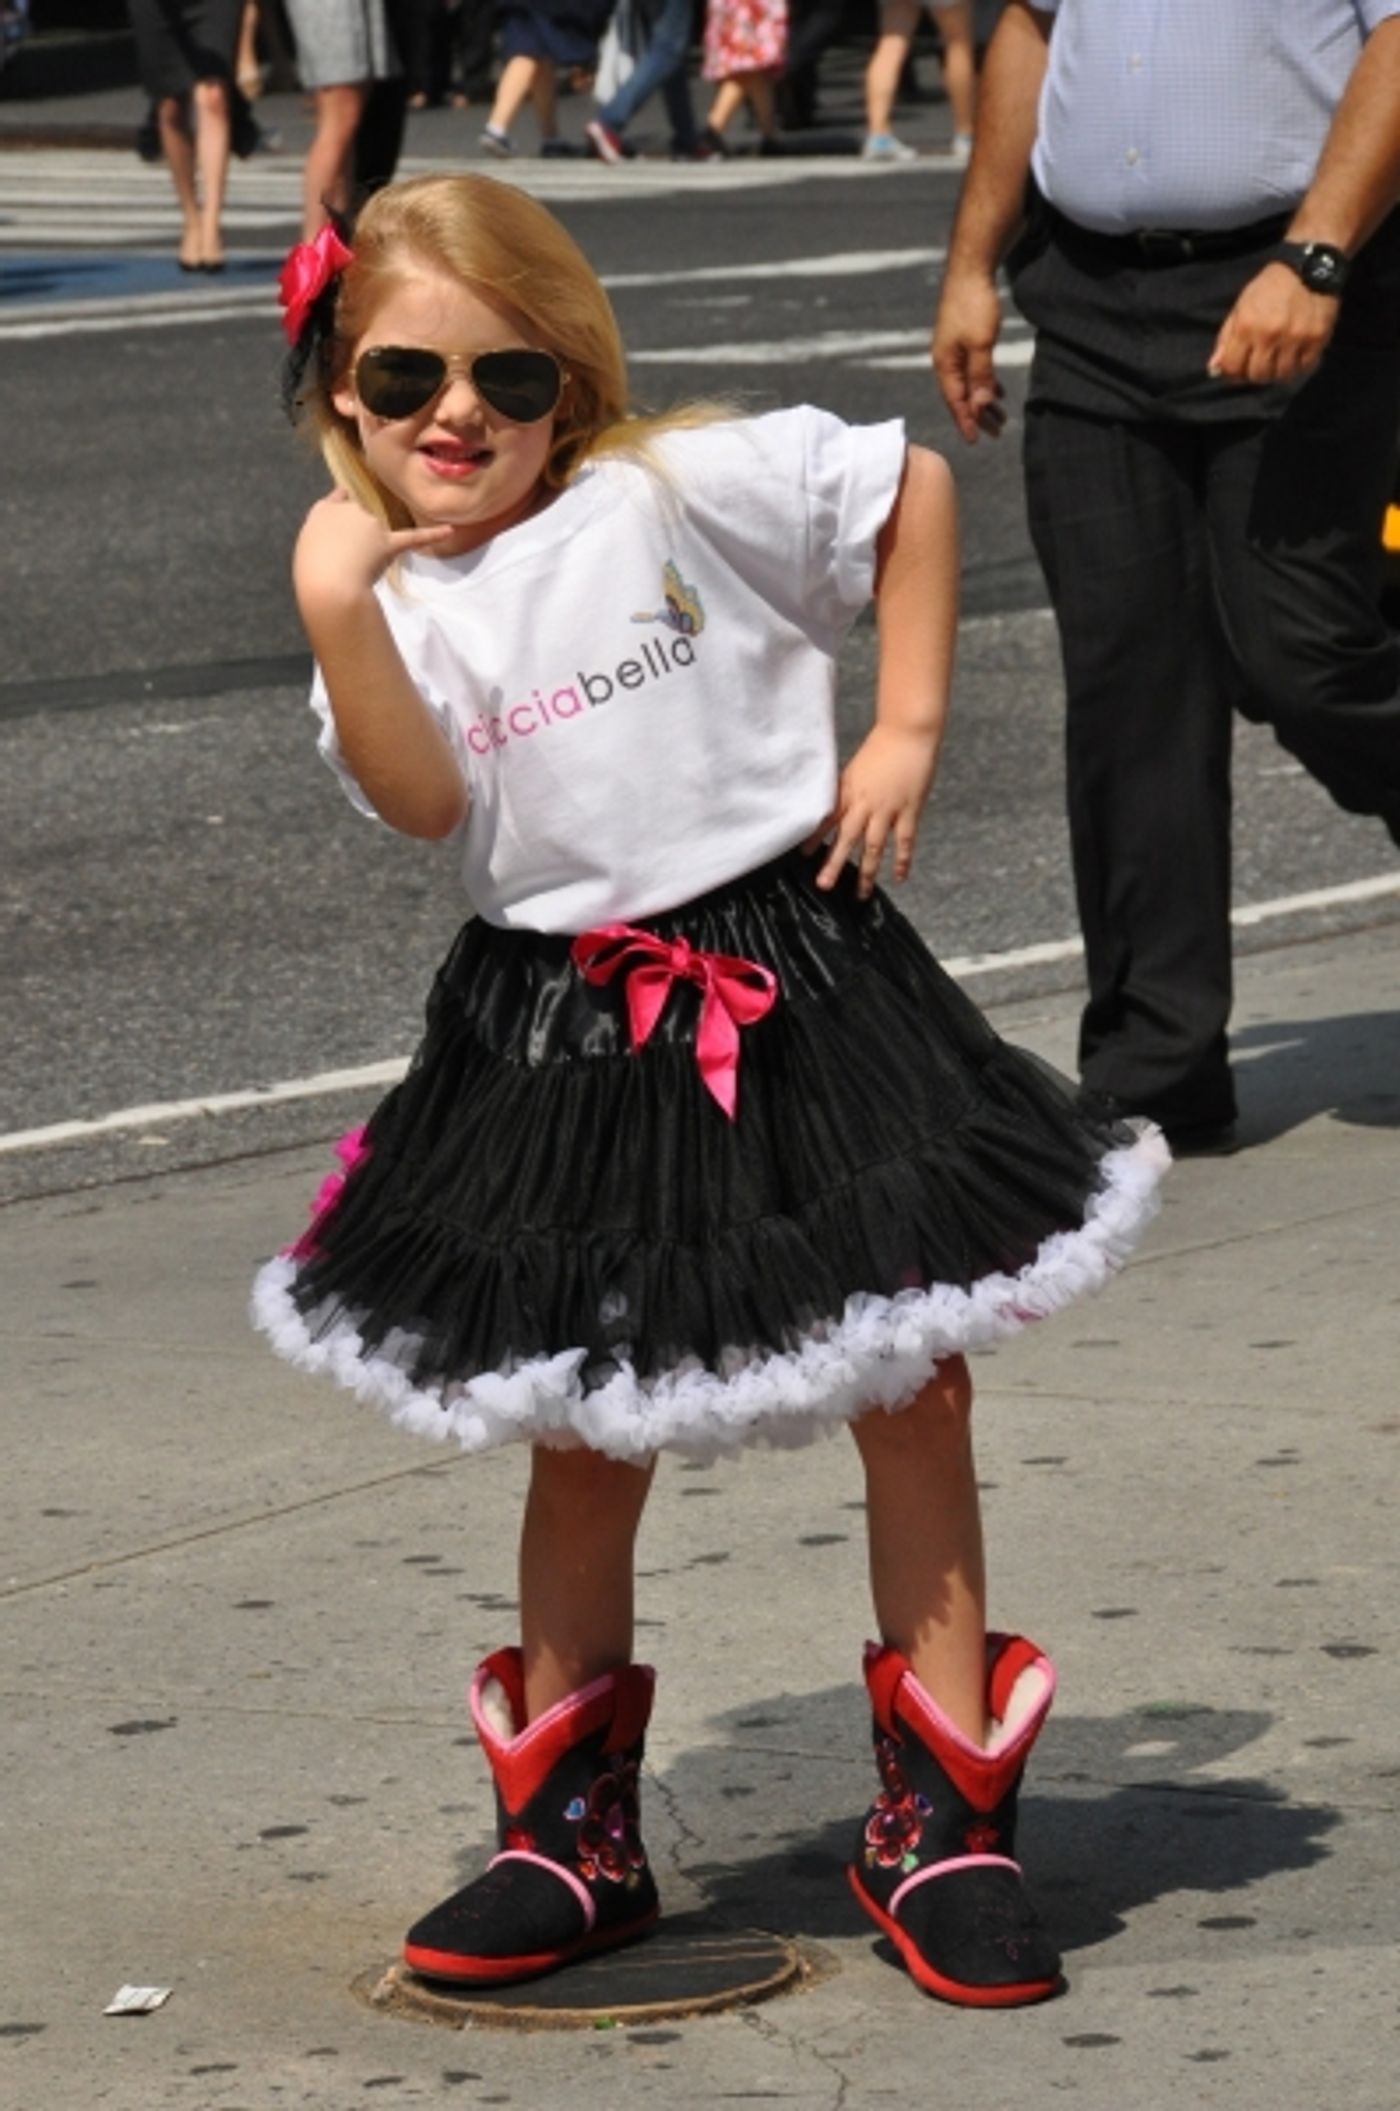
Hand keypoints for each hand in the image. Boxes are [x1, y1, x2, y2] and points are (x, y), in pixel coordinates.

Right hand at [293, 487, 455, 612]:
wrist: (328, 584)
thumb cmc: (312, 572)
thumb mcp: (309, 547)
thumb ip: (328, 539)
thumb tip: (347, 543)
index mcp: (323, 510)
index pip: (340, 499)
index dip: (344, 510)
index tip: (347, 513)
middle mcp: (349, 509)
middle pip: (360, 520)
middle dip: (358, 540)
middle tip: (344, 565)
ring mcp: (370, 524)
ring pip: (378, 535)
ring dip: (371, 552)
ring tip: (356, 572)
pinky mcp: (388, 542)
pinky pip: (413, 537)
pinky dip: (432, 534)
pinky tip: (449, 530)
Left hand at [806, 725, 938, 897]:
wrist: (907, 732)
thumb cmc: (881, 747)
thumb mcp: (854, 769)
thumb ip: (845, 789)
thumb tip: (831, 807)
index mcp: (848, 791)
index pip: (826, 819)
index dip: (815, 837)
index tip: (803, 855)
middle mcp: (864, 804)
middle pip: (846, 838)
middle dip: (834, 863)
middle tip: (824, 885)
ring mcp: (887, 809)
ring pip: (874, 846)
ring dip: (866, 871)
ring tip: (861, 893)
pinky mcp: (909, 810)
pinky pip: (904, 840)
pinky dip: (902, 860)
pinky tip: (898, 878)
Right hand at [931, 269, 1007, 443]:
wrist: (971, 268)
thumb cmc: (974, 305)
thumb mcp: (981, 344)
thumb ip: (980, 377)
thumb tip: (980, 407)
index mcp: (945, 364)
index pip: (955, 401)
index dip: (967, 421)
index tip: (977, 440)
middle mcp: (946, 360)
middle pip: (962, 396)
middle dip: (979, 415)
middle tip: (997, 432)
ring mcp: (954, 349)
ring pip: (969, 384)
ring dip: (984, 401)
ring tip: (1001, 417)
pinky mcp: (963, 339)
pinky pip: (974, 370)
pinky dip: (985, 383)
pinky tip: (997, 392)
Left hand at [1207, 261, 1340, 385]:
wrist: (1307, 268)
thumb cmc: (1269, 289)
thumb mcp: (1240, 307)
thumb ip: (1226, 339)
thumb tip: (1214, 369)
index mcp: (1246, 325)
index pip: (1232, 368)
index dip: (1233, 373)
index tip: (1240, 368)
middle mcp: (1269, 334)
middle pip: (1258, 376)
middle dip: (1256, 374)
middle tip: (1261, 363)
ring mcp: (1295, 337)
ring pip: (1282, 376)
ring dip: (1278, 372)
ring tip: (1279, 359)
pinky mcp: (1317, 338)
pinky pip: (1305, 368)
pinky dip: (1299, 367)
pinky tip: (1296, 355)